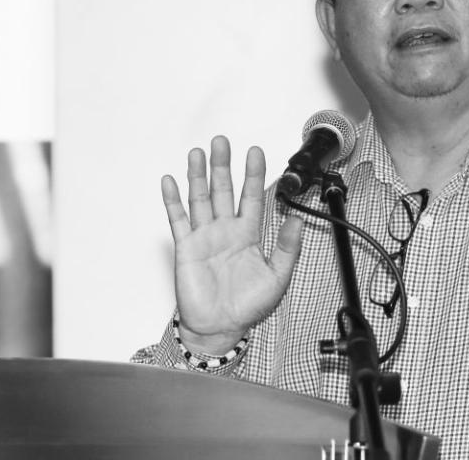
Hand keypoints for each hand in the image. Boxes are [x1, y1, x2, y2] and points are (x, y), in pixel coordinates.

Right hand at [161, 136, 301, 354]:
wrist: (220, 327)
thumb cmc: (247, 305)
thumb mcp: (278, 276)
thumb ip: (288, 247)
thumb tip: (298, 220)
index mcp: (249, 234)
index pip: (252, 196)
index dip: (254, 174)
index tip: (255, 152)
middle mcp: (226, 230)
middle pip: (224, 190)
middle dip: (223, 165)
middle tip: (222, 142)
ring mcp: (205, 236)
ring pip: (201, 198)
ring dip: (198, 175)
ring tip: (198, 153)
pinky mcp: (186, 247)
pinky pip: (178, 219)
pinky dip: (172, 200)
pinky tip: (170, 181)